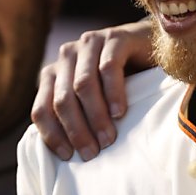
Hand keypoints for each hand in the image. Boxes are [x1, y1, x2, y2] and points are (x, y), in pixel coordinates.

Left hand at [31, 19, 154, 160]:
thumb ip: (77, 116)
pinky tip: (120, 113)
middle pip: (62, 100)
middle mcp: (66, 56)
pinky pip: (108, 68)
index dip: (52, 135)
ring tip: (107, 139)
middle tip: (92, 153)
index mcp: (54, 74)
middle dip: (76, 130)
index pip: (41, 108)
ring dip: (95, 116)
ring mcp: (89, 44)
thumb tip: (67, 155)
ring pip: (82, 85)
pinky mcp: (114, 38)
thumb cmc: (123, 81)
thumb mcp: (94, 99)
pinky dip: (113, 93)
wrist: (153, 47)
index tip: (68, 156)